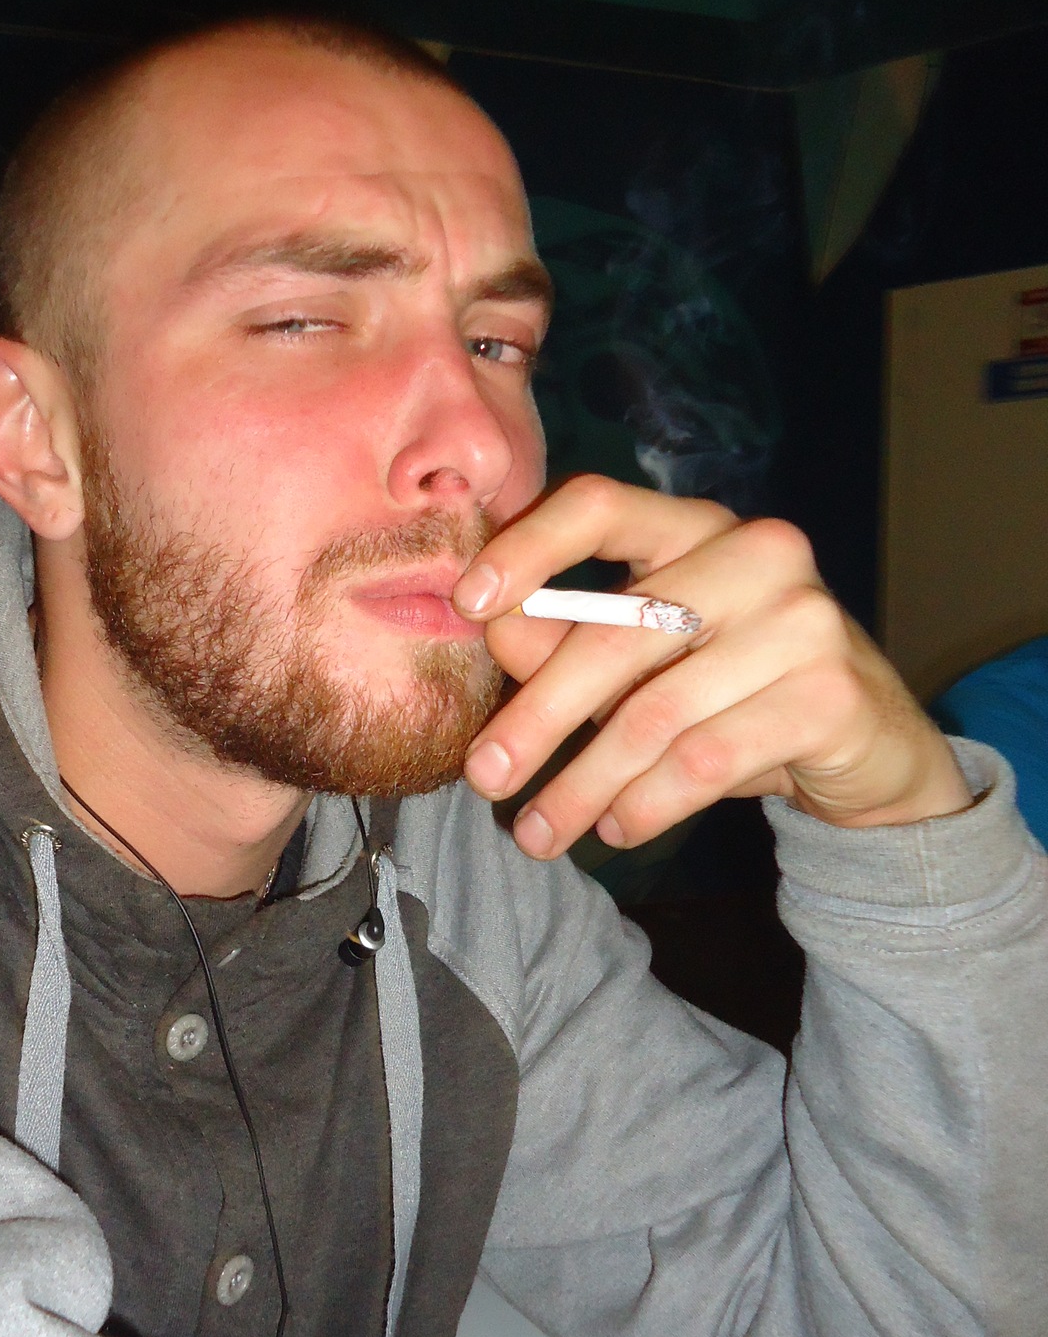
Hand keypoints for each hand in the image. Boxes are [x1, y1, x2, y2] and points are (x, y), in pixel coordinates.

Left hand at [451, 475, 972, 860]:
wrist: (869, 746)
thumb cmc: (733, 692)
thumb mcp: (645, 664)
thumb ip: (567, 640)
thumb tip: (488, 625)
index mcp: (697, 526)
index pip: (599, 504)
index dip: (527, 547)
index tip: (465, 602)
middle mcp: (756, 555)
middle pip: (614, 638)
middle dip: (537, 719)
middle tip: (485, 779)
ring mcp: (801, 621)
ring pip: (655, 716)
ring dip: (584, 785)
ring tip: (541, 833)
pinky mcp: (828, 696)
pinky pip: (706, 761)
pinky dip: (648, 805)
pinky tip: (617, 829)